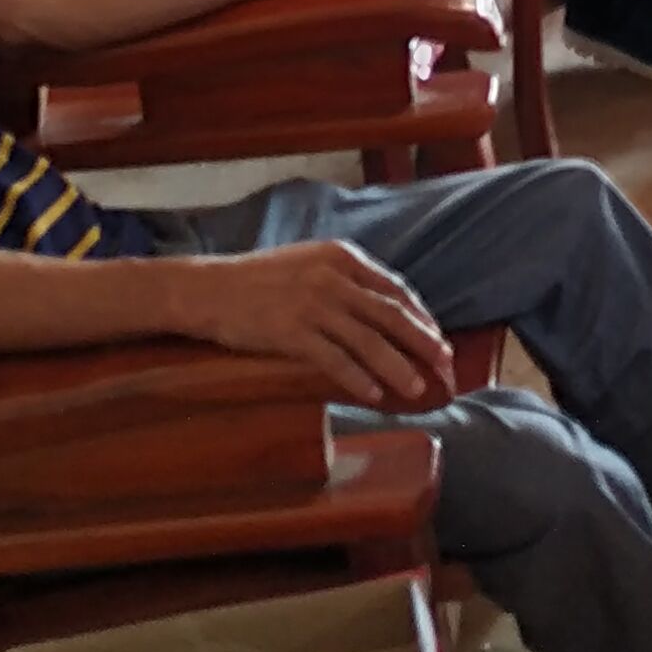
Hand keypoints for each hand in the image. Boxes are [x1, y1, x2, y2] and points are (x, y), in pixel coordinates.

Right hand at [180, 241, 452, 407]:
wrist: (207, 289)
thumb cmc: (258, 280)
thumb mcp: (309, 264)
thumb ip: (345, 280)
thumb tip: (382, 310)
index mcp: (342, 257)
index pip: (394, 289)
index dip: (420, 317)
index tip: (437, 340)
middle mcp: (333, 277)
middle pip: (391, 314)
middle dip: (423, 342)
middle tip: (445, 366)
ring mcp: (312, 304)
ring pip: (369, 340)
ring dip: (398, 367)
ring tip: (418, 389)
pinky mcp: (291, 332)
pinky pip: (335, 359)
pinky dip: (358, 378)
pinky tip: (374, 394)